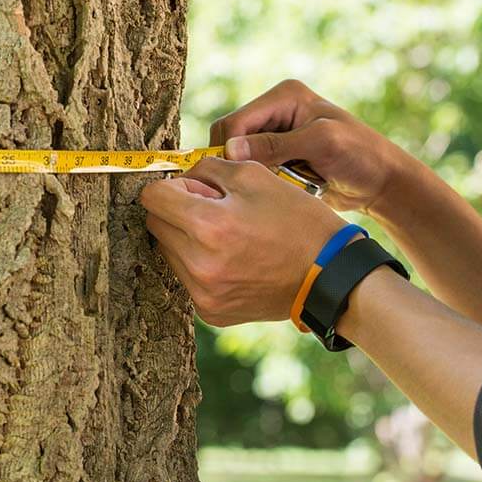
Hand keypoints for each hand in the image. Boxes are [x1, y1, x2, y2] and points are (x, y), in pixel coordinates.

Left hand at [139, 157, 347, 326]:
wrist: (329, 276)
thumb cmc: (297, 220)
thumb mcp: (255, 176)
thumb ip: (206, 170)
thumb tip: (179, 178)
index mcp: (208, 226)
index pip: (152, 198)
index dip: (171, 186)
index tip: (194, 189)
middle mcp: (198, 265)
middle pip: (155, 225)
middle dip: (177, 211)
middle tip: (216, 210)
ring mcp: (202, 293)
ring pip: (168, 252)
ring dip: (187, 239)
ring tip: (228, 236)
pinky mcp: (210, 311)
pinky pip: (187, 278)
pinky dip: (200, 265)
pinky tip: (233, 260)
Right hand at [210, 79, 417, 213]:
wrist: (381, 181)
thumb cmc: (360, 154)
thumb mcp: (320, 144)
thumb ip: (275, 145)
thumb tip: (231, 149)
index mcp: (284, 96)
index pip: (235, 121)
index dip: (230, 148)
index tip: (238, 175)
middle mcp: (275, 112)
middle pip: (230, 138)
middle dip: (239, 161)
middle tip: (258, 183)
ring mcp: (275, 136)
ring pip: (238, 157)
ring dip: (251, 173)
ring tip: (278, 184)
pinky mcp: (277, 158)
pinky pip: (252, 170)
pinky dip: (260, 181)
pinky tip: (279, 188)